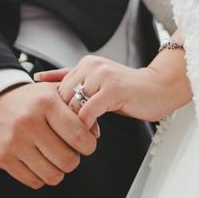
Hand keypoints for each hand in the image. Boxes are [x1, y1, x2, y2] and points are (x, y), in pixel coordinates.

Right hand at [0, 82, 98, 188]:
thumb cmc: (30, 100)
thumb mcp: (54, 93)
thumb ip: (78, 108)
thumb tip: (95, 133)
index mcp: (45, 103)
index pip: (80, 136)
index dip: (89, 144)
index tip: (85, 142)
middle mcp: (28, 122)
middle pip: (68, 161)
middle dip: (73, 158)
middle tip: (68, 149)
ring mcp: (14, 142)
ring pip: (53, 175)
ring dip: (58, 169)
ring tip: (52, 155)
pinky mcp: (4, 158)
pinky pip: (35, 182)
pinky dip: (41, 175)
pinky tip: (37, 159)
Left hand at [35, 55, 182, 127]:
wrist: (160, 88)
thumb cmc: (128, 90)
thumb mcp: (96, 82)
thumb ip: (69, 79)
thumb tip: (38, 77)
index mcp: (85, 63)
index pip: (58, 89)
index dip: (59, 110)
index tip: (65, 124)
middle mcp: (91, 66)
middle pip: (63, 97)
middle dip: (65, 118)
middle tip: (73, 133)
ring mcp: (102, 76)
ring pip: (73, 105)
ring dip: (76, 123)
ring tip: (85, 133)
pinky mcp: (113, 89)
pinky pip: (88, 111)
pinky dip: (87, 125)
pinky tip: (94, 132)